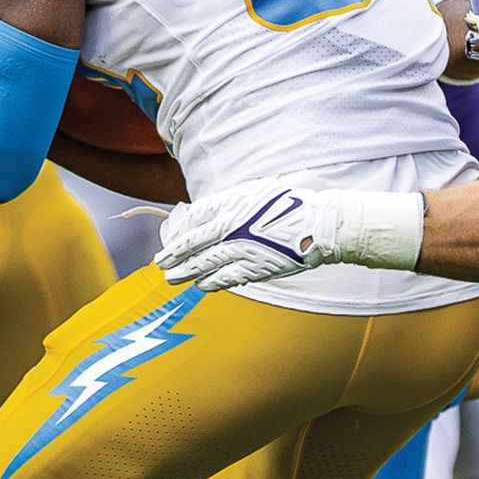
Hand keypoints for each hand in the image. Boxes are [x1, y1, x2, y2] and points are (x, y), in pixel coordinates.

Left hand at [156, 179, 345, 290]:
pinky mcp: (253, 268)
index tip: (170, 239)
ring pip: (203, 264)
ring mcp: (240, 250)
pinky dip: (211, 283)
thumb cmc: (289, 206)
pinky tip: (202, 286)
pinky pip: (226, 278)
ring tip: (173, 278)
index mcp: (228, 206)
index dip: (178, 232)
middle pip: (191, 244)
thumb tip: (204, 214)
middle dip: (173, 255)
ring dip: (185, 272)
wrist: (317, 225)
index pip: (192, 220)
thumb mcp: (253, 193)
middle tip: (161, 263)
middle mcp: (229, 228)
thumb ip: (228, 204)